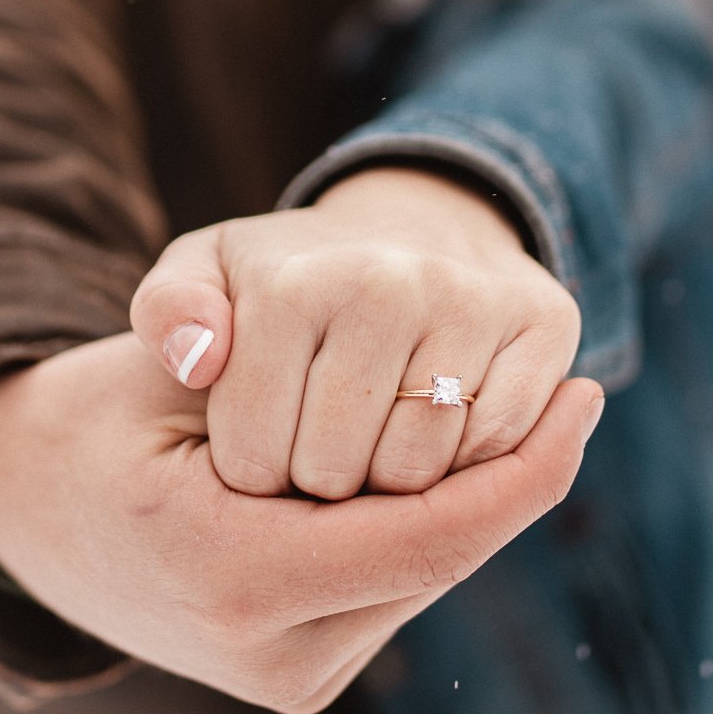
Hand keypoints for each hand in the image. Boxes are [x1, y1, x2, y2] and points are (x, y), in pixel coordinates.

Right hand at [0, 330, 601, 713]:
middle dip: (509, 477)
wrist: (20, 511)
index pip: (433, 533)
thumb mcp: (172, 367)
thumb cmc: (91, 417)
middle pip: (444, 556)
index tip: (589, 395)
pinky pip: (394, 588)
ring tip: (494, 419)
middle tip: (567, 395)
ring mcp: (284, 677)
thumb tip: (428, 388)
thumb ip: (287, 377)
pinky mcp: (296, 677)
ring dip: (467, 501)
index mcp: (233, 577)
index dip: (528, 470)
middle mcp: (269, 654)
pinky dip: (424, 526)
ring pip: (428, 574)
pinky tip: (433, 466)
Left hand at [129, 166, 583, 499]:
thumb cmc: (293, 277)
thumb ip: (167, 314)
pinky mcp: (545, 327)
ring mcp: (473, 302)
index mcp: (292, 285)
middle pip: (337, 474)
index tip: (255, 447)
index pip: (255, 461)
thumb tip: (198, 361)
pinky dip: (465, 464)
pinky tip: (436, 429)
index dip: (254, 479)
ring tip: (370, 444)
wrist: (419, 227)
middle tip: (318, 449)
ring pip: (419, 473)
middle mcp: (388, 283)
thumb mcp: (207, 277)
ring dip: (391, 484)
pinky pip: (497, 452)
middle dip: (319, 486)